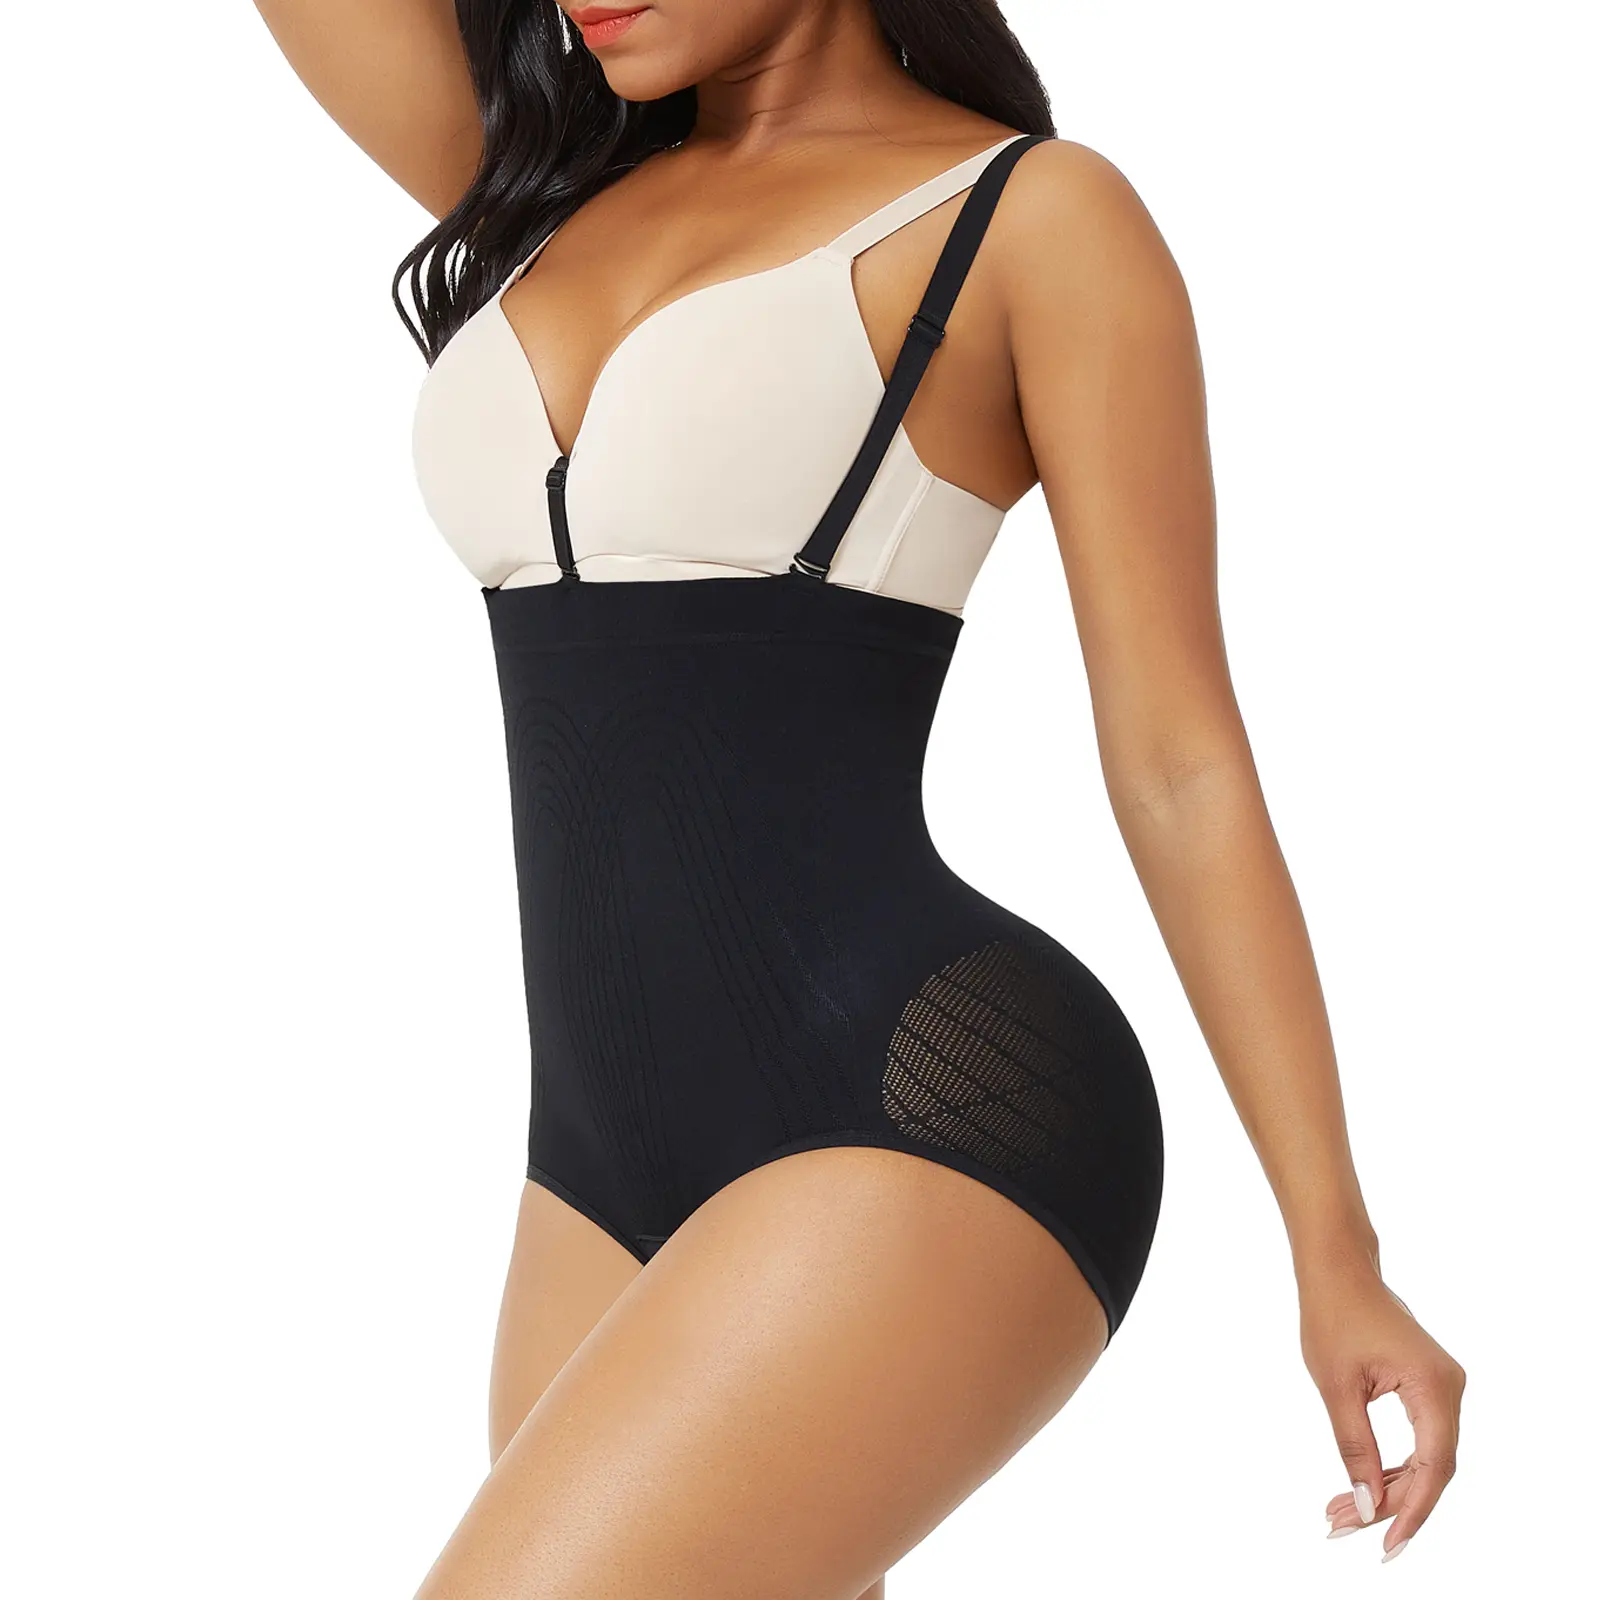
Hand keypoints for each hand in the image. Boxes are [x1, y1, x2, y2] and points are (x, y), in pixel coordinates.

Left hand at [1298, 1252, 1465, 1561]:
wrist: (1338, 1268)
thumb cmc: (1333, 1315)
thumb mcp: (1336, 1387)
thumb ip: (1355, 1447)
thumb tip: (1366, 1505)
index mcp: (1435, 1387)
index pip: (1434, 1467)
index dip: (1412, 1512)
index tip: (1385, 1545)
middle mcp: (1449, 1389)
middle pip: (1431, 1468)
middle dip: (1390, 1504)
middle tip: (1342, 1528)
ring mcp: (1442, 1388)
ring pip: (1424, 1457)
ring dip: (1388, 1488)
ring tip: (1342, 1514)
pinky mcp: (1427, 1387)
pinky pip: (1419, 1439)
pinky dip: (1392, 1465)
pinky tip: (1361, 1487)